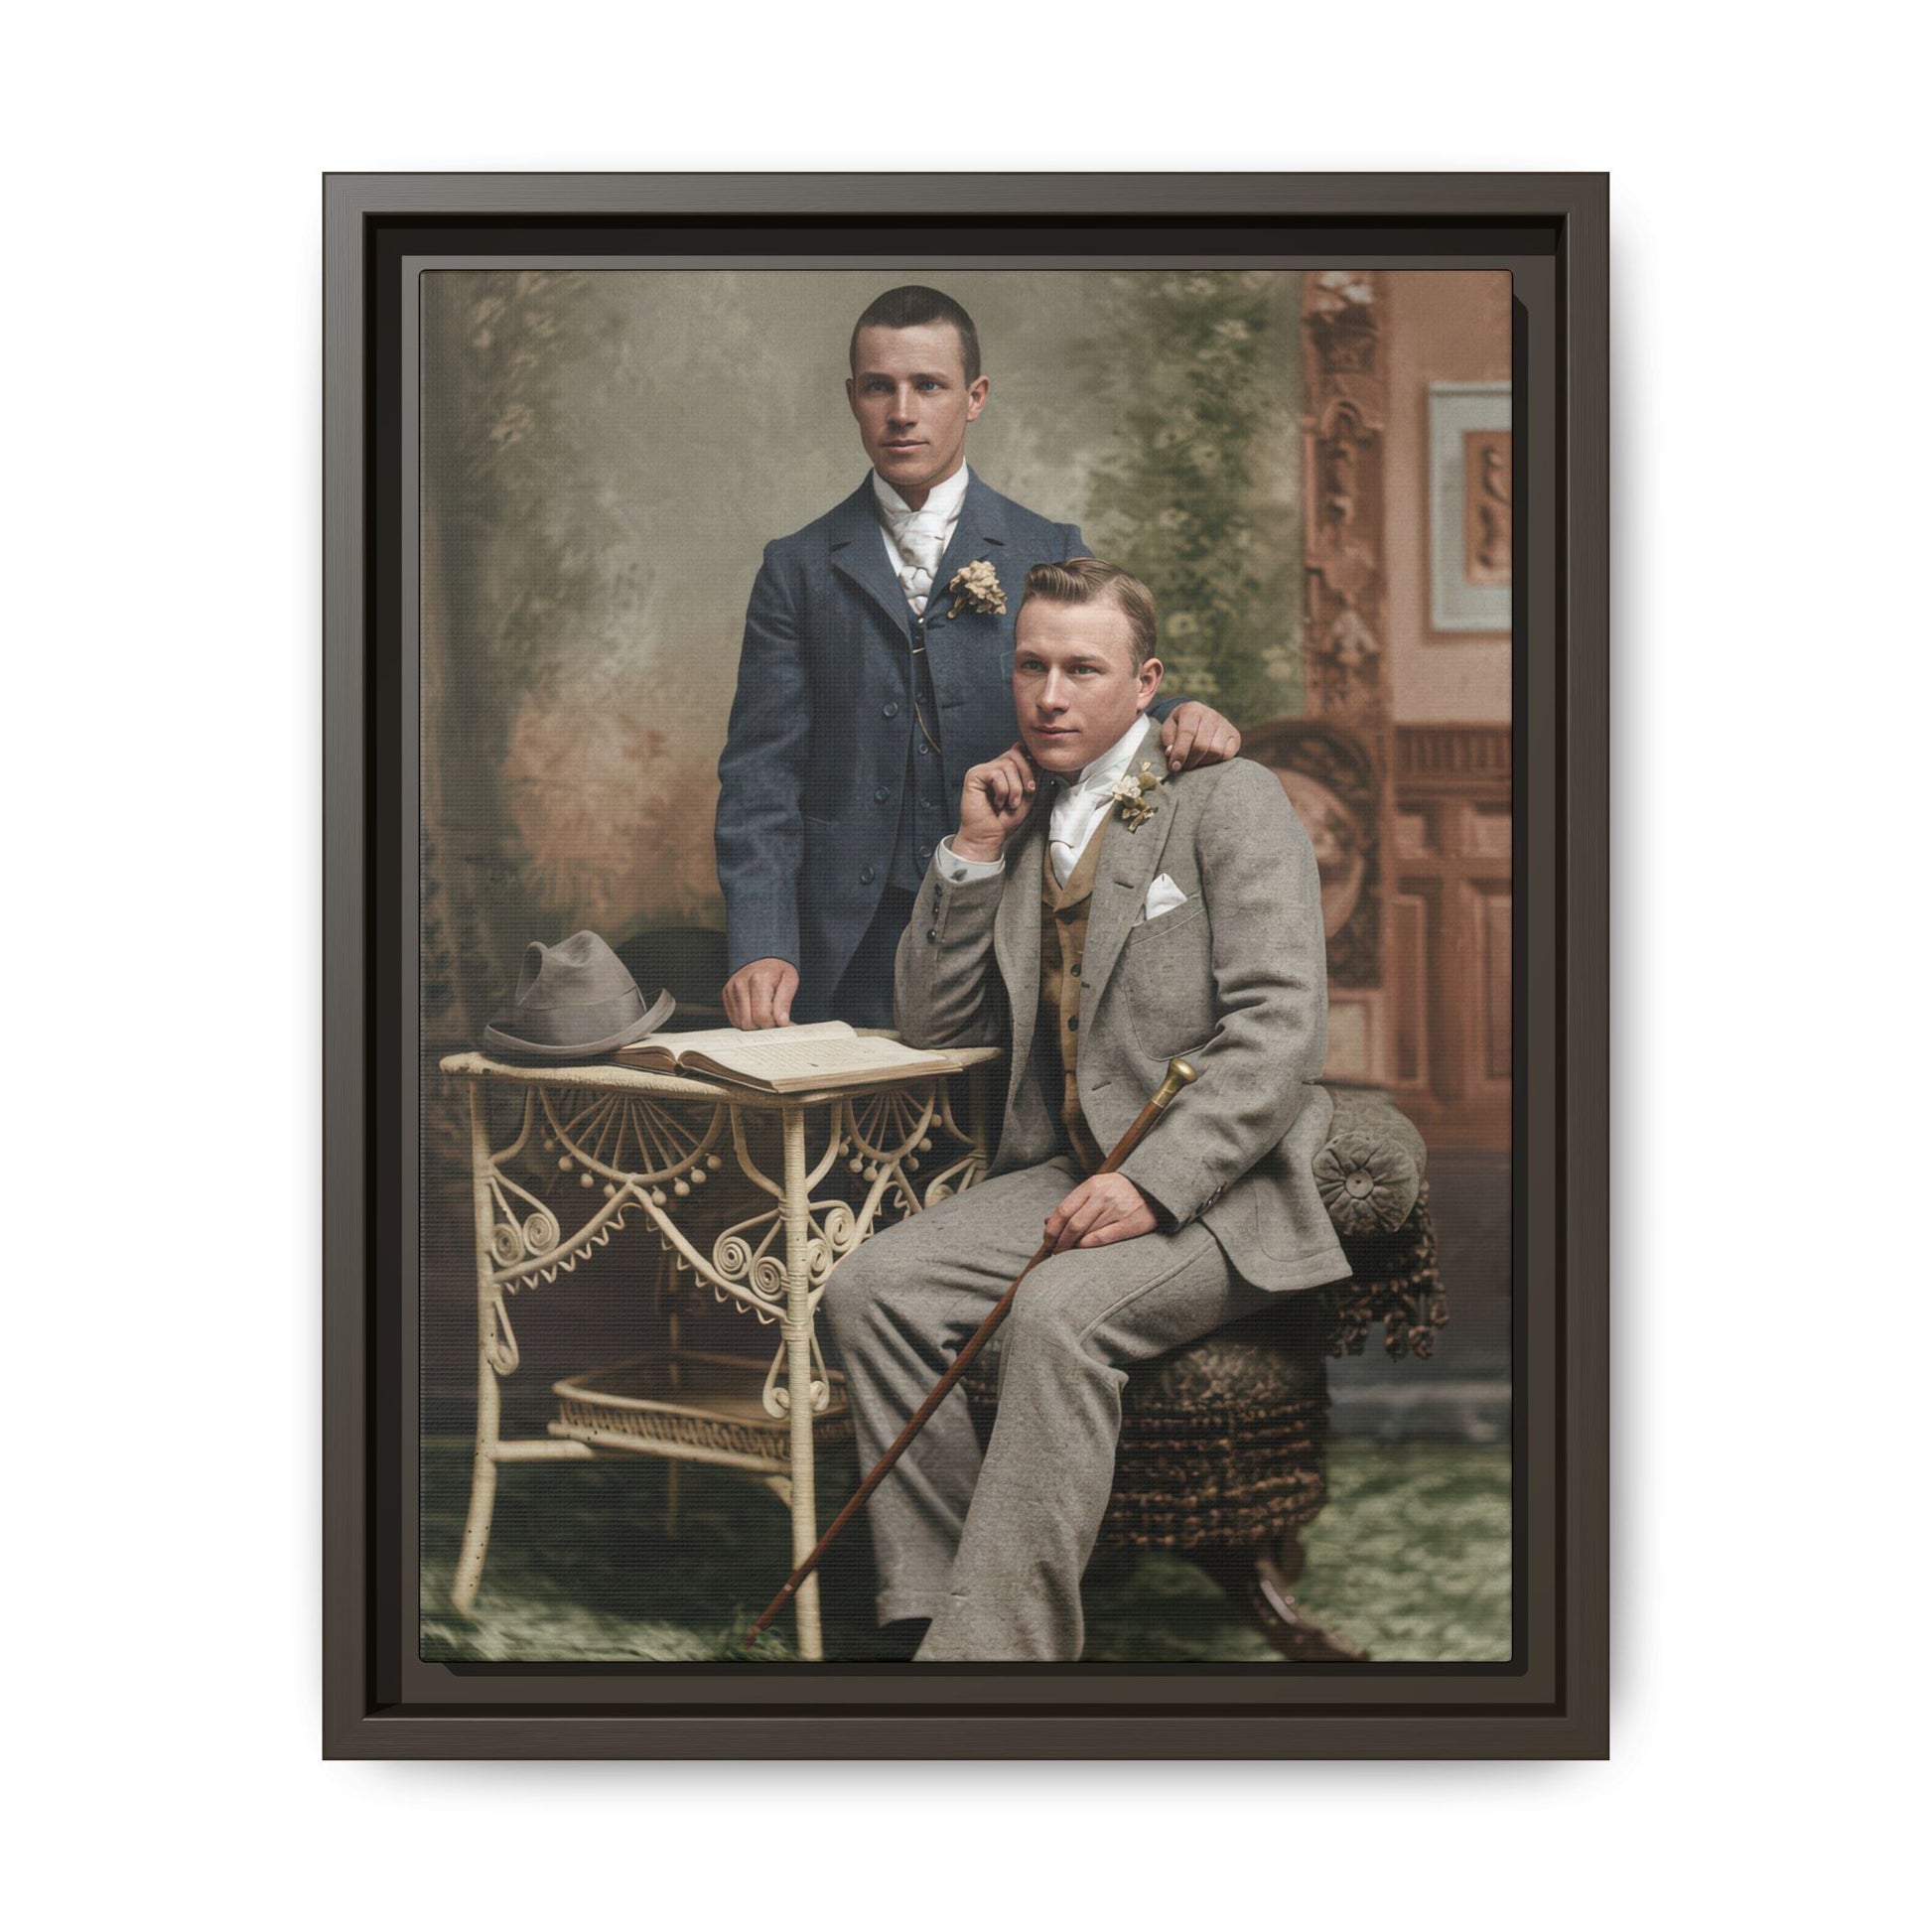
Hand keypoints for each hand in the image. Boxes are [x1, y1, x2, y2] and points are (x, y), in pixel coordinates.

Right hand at [722, 957, 798, 1029]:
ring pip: (740, 1023)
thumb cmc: (777, 970)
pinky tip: (754, 1009)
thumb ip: (785, 1002)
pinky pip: (734, 1019)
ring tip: (764, 1010)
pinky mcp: (725, 994)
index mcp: (759, 980)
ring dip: (753, 1023)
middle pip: (748, 1023)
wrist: (762, 957)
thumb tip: (781, 1022)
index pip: (762, 1017)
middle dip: (762, 1025)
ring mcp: (731, 989)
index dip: (772, 1024)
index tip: (780, 1020)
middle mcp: (741, 984)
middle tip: (772, 1016)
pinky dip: (745, 1019)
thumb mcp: (790, 980)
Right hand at [953, 740, 1038, 863]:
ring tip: (1009, 804)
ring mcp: (983, 770)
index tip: (1033, 785)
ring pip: (1008, 765)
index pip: (1020, 751)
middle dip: (1027, 774)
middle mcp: (993, 766)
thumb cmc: (1006, 820)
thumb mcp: (1027, 796)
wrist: (989, 836)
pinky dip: (1002, 791)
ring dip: (1015, 788)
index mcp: (1005, 770)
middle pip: (1016, 753)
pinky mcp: (974, 776)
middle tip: (1028, 792)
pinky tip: (997, 802)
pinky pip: (996, 774)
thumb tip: (1037, 757)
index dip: (1031, 763)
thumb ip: (1032, 776)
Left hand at [1044, 1173, 1156, 1251]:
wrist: (1153, 1187)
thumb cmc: (1119, 1190)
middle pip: (1073, 1225)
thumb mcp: (1096, 1188)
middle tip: (1055, 1253)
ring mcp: (1118, 1209)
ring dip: (1074, 1246)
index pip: (1063, 1210)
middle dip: (1060, 1242)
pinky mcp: (1132, 1222)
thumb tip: (1048, 1222)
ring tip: (1067, 1254)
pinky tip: (1082, 1249)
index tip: (1047, 1242)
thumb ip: (1074, 1203)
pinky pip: (1104, 1237)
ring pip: (1087, 1232)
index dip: (1052, 1230)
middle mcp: (1104, 1196)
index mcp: (1092, 1185)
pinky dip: (1089, 1245)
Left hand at [1160, 702, 1240, 771]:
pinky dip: (1216, 761)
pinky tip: (1207, 759)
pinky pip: (1227, 754)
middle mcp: (1211, 714)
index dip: (1180, 752)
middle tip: (1183, 766)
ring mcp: (1225, 724)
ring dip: (1203, 762)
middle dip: (1190, 760)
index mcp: (1192, 710)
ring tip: (1195, 761)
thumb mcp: (1168, 732)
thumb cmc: (1179, 728)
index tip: (1174, 767)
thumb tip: (1172, 755)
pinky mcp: (1235, 736)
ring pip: (1216, 751)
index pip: (1188, 733)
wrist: (1196, 720)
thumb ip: (1169, 742)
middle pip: (1202, 745)